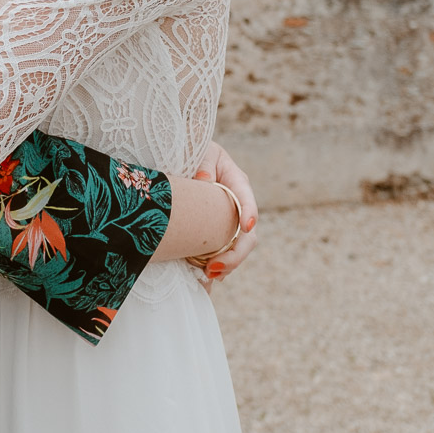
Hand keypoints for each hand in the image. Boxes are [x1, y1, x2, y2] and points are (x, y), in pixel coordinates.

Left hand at [190, 142, 258, 287]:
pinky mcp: (217, 234)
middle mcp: (238, 206)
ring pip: (237, 249)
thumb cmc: (193, 151)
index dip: (249, 213)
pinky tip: (205, 280)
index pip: (247, 199)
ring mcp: (229, 222)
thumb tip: (203, 180)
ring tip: (208, 276)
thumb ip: (203, 163)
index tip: (246, 227)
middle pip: (247, 235)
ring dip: (226, 265)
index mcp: (236, 182)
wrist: (185, 161)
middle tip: (214, 267)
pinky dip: (216, 268)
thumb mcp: (200, 151)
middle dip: (235, 254)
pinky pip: (222, 254)